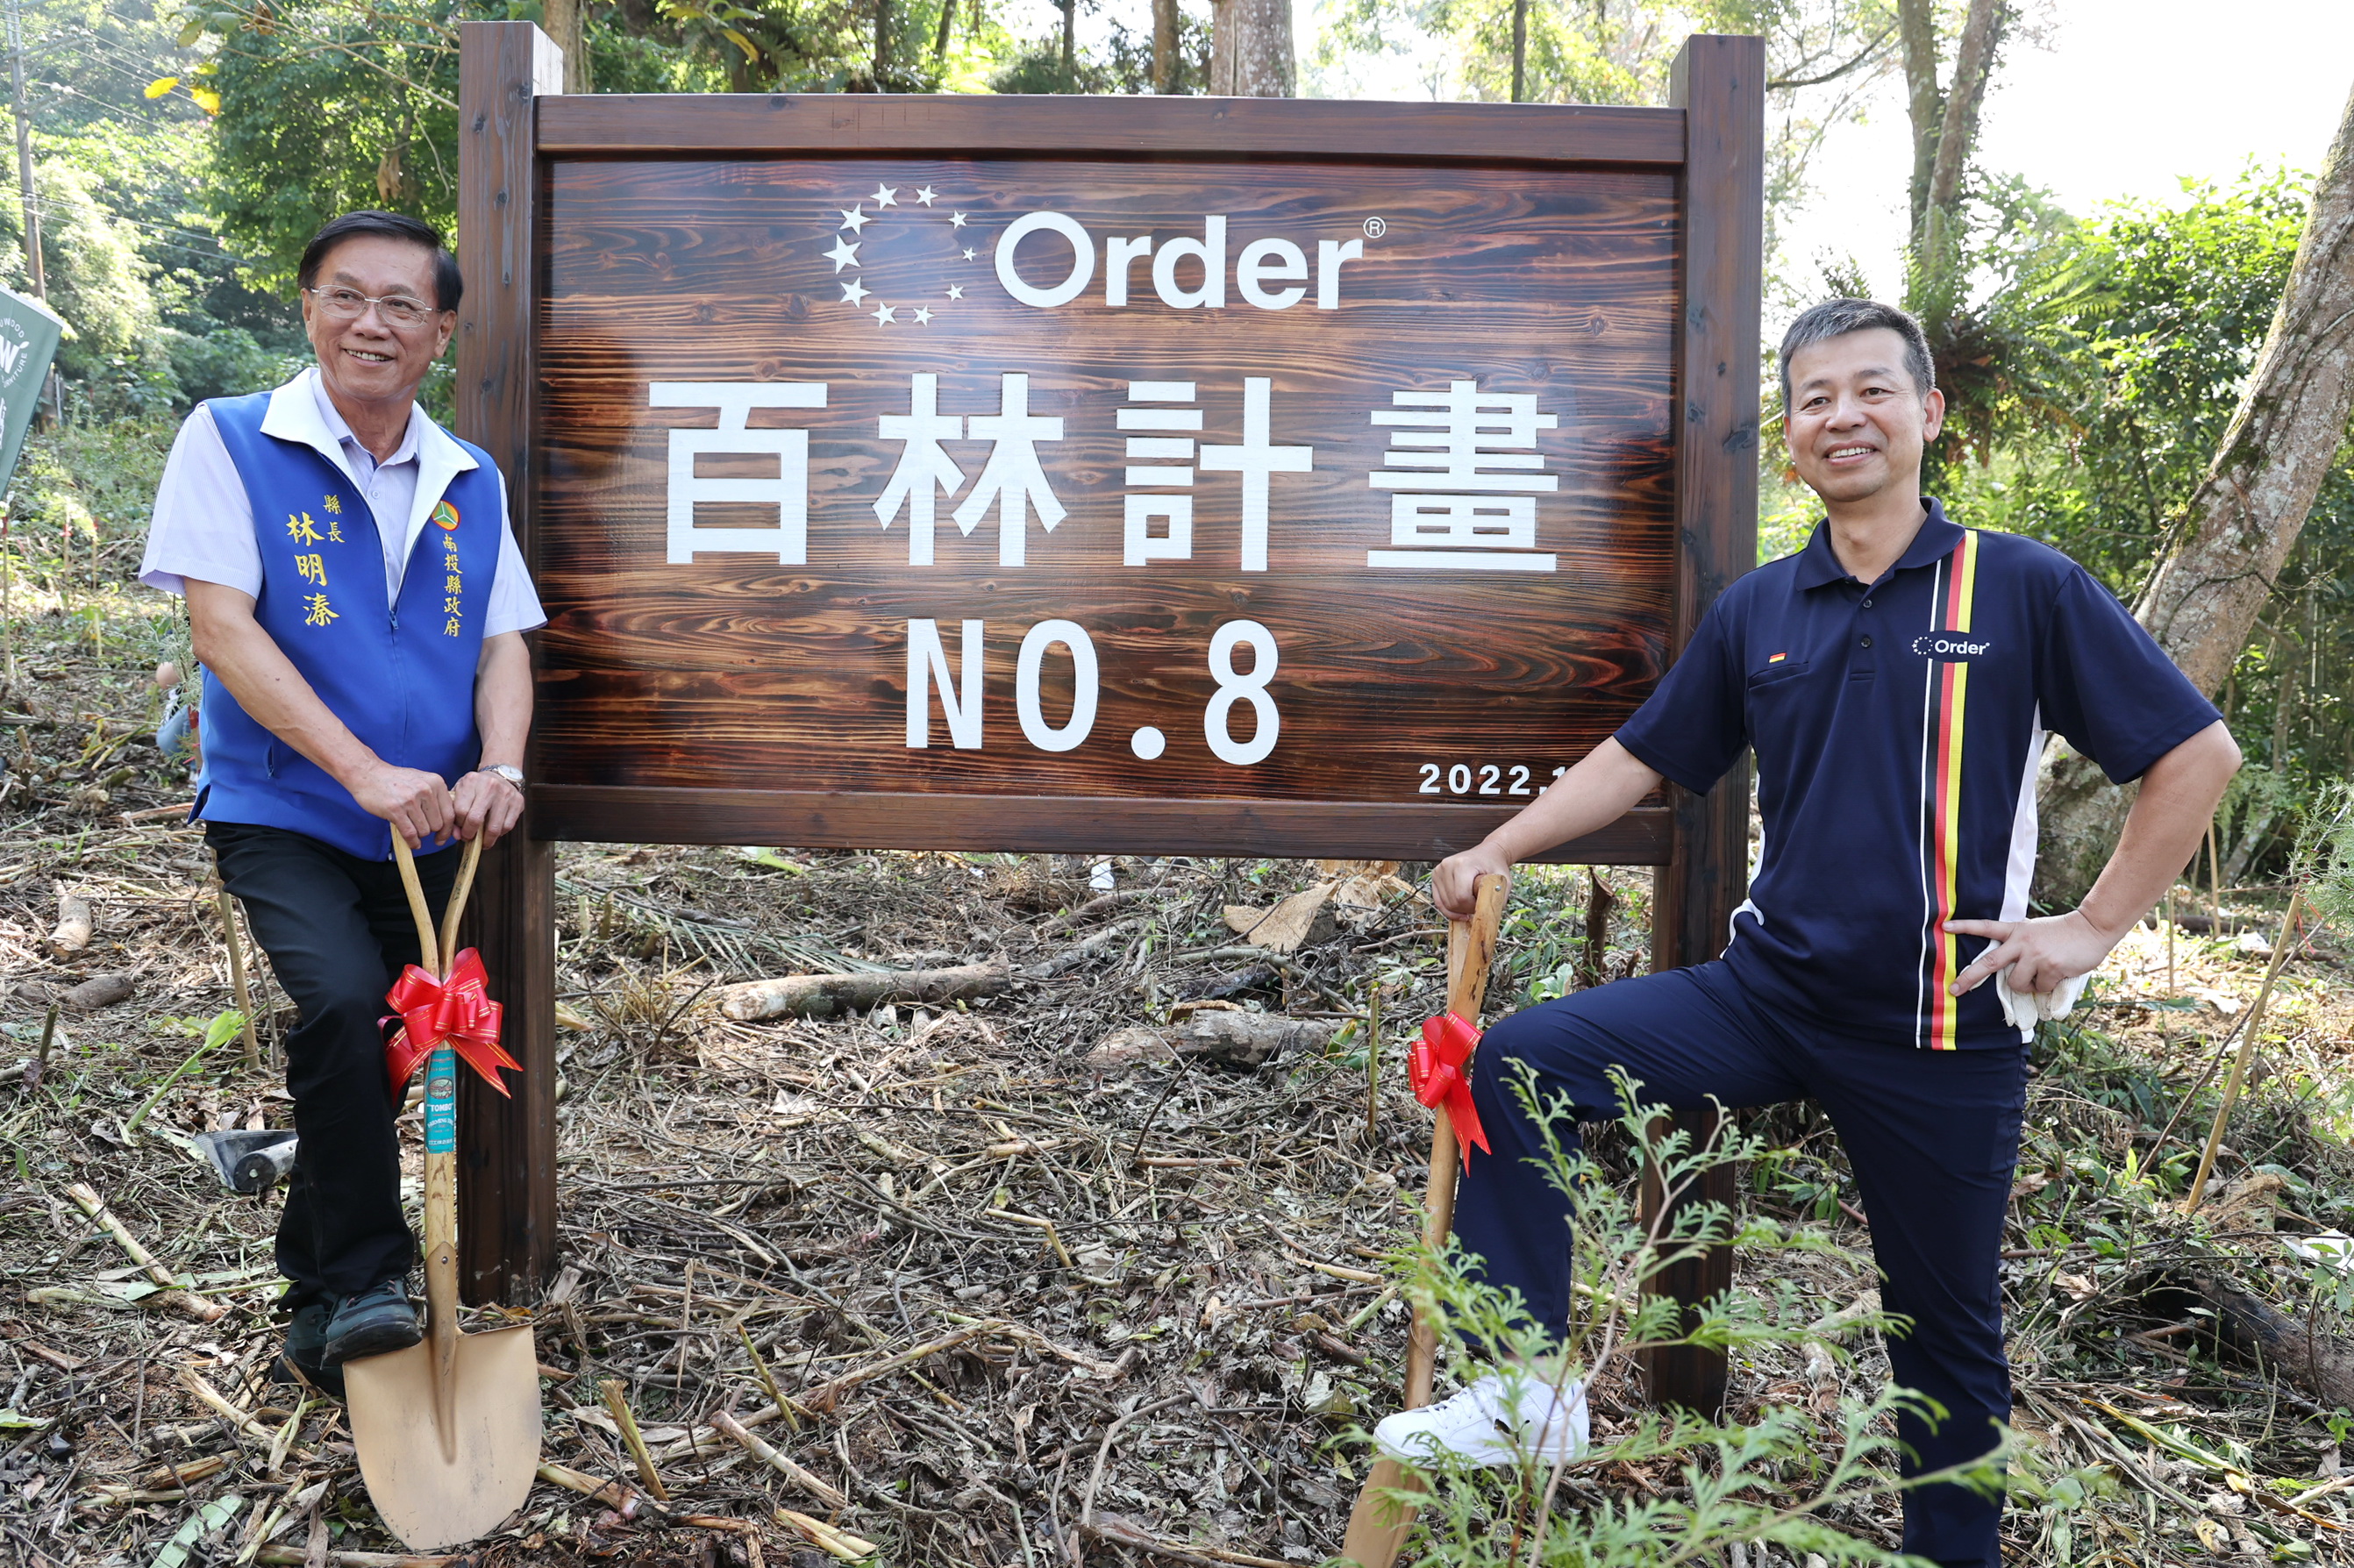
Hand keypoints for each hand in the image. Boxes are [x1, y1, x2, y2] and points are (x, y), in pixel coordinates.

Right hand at [352, 763, 456, 848]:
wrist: (368, 773)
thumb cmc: (395, 780)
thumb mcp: (422, 780)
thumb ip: (436, 796)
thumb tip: (448, 821)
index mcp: (436, 782)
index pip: (450, 813)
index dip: (448, 829)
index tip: (443, 837)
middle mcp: (426, 790)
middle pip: (438, 824)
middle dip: (430, 831)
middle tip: (423, 831)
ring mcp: (410, 799)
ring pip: (424, 830)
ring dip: (419, 835)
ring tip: (411, 828)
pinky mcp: (395, 809)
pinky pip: (410, 834)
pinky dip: (412, 842)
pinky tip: (412, 843)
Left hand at [453, 768, 523, 845]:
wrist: (500, 775)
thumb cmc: (477, 787)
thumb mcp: (461, 792)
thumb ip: (454, 812)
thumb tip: (457, 835)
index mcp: (471, 781)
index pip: (460, 811)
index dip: (458, 824)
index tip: (460, 828)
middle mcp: (489, 786)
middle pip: (475, 819)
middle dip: (470, 834)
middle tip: (468, 838)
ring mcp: (505, 794)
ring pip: (494, 827)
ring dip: (486, 839)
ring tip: (482, 841)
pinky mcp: (518, 802)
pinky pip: (507, 826)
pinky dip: (500, 833)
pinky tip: (495, 831)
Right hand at [1432, 846, 1511, 920]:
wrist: (1486, 853)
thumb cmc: (1495, 866)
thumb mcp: (1503, 880)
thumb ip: (1499, 897)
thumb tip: (1490, 915)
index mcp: (1462, 864)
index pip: (1462, 897)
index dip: (1472, 907)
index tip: (1482, 904)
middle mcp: (1447, 865)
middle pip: (1452, 902)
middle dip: (1466, 909)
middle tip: (1477, 905)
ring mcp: (1438, 870)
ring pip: (1445, 904)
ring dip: (1458, 909)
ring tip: (1470, 902)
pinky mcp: (1435, 876)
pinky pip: (1438, 901)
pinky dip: (1448, 910)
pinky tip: (1460, 911)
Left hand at [1944, 909, 2120, 997]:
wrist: (2091, 928)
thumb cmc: (2063, 934)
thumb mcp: (2035, 932)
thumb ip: (2019, 946)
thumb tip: (2009, 973)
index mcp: (2016, 931)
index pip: (1985, 927)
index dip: (1964, 927)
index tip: (1944, 927)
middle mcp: (2021, 942)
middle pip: (1988, 963)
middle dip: (1969, 978)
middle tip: (1954, 989)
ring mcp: (2034, 955)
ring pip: (2016, 983)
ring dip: (2027, 985)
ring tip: (2041, 974)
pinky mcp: (2049, 967)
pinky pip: (2040, 987)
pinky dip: (2047, 986)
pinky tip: (2057, 973)